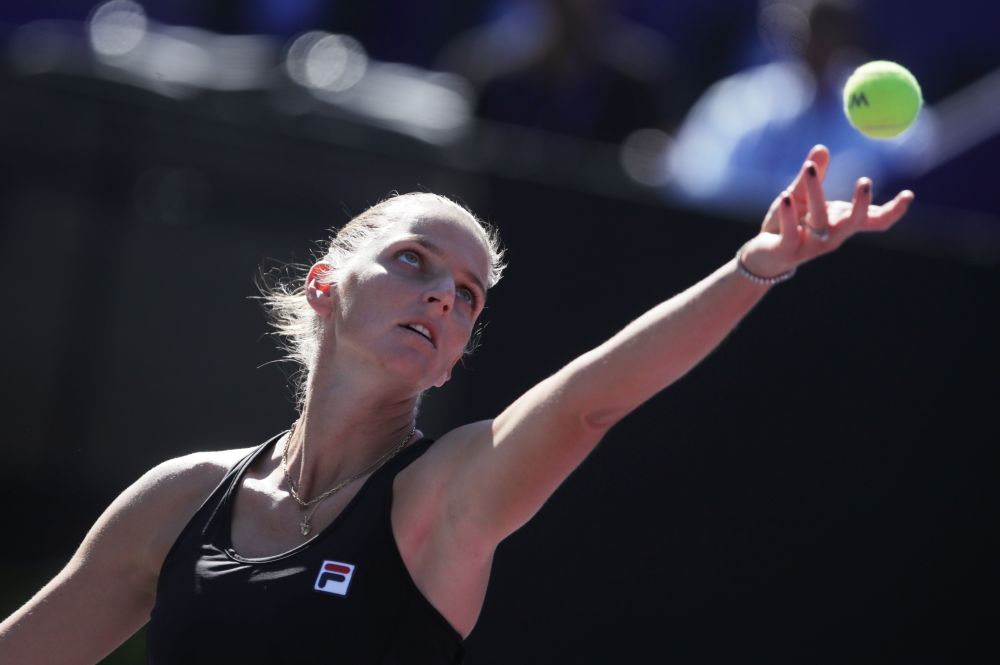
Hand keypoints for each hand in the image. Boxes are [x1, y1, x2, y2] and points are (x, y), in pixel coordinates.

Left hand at [740, 145, 913, 277]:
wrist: (762, 255)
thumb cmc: (787, 224)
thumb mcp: (800, 196)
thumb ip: (812, 176)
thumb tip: (821, 147)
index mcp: (841, 223)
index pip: (873, 220)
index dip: (892, 211)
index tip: (908, 194)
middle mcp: (832, 236)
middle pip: (853, 223)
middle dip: (861, 204)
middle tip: (865, 181)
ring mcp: (811, 246)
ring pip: (819, 221)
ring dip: (816, 193)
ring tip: (808, 169)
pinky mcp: (787, 251)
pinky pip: (791, 233)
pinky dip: (789, 214)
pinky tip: (784, 197)